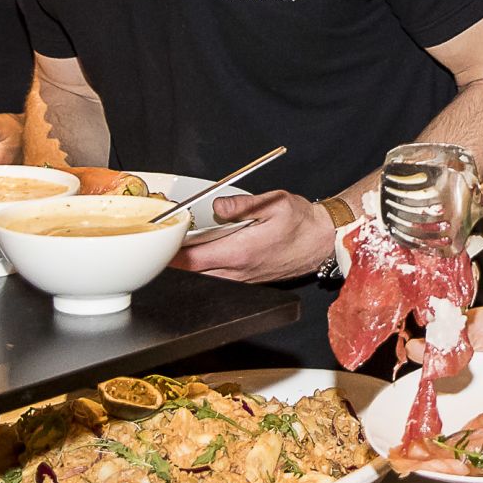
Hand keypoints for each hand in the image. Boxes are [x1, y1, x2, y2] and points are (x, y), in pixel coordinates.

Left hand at [173, 190, 333, 283]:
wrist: (323, 241)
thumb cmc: (302, 222)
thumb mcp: (275, 202)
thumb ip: (242, 205)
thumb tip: (217, 206)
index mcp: (240, 251)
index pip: (194, 258)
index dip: (171, 253)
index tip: (159, 242)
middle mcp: (239, 270)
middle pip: (193, 273)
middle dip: (175, 262)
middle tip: (161, 245)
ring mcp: (243, 279)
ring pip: (204, 279)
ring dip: (189, 267)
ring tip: (177, 250)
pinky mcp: (248, 280)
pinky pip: (218, 279)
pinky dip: (205, 270)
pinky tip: (201, 256)